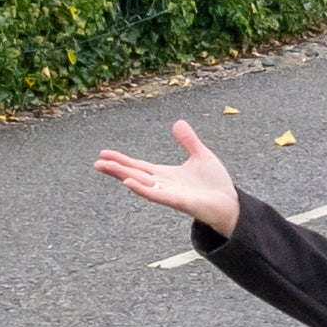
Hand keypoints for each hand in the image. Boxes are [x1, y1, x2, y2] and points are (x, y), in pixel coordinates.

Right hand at [96, 117, 240, 237]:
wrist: (230, 203)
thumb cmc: (215, 185)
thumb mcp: (201, 156)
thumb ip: (188, 141)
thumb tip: (178, 123)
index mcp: (166, 175)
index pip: (139, 166)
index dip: (122, 160)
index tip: (104, 153)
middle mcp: (163, 185)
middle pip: (134, 174)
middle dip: (116, 168)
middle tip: (96, 163)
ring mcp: (169, 193)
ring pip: (141, 183)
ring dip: (123, 176)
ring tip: (105, 168)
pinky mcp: (178, 201)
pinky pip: (156, 194)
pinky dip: (142, 188)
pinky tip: (129, 182)